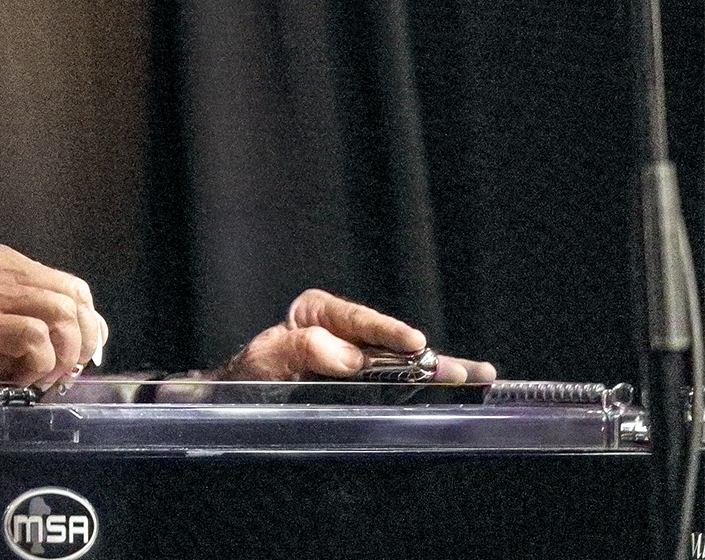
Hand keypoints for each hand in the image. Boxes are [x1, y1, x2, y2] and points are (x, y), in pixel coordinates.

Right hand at [0, 245, 108, 389]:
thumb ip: (25, 324)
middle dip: (83, 340)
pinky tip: (21, 380)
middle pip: (75, 296)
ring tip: (44, 376)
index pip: (71, 286)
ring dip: (64, 354)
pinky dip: (40, 365)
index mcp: (1, 264)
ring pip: (62, 313)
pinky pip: (36, 337)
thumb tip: (72, 347)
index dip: (86, 324)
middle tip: (67, 371)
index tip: (79, 354)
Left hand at [218, 288, 495, 382]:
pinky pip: (397, 383)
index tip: (413, 343)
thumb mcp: (265, 359)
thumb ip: (302, 351)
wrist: (236, 402)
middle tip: (461, 369)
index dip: (388, 332)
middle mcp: (343, 332)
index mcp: (317, 313)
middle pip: (388, 342)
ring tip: (479, 376)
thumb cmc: (247, 377)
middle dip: (425, 357)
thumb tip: (349, 357)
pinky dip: (426, 386)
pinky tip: (461, 386)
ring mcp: (357, 358)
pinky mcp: (364, 383)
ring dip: (439, 371)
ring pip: (402, 363)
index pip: (357, 320)